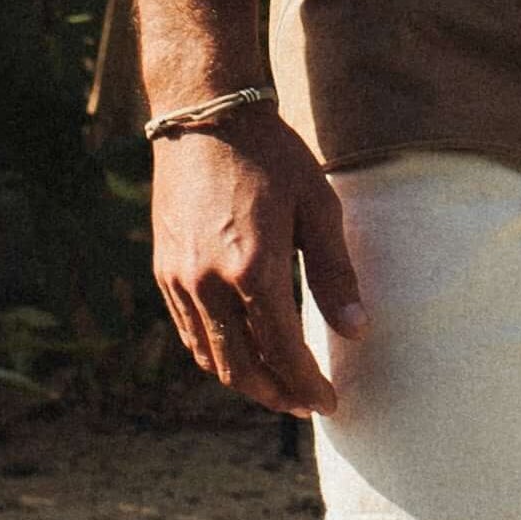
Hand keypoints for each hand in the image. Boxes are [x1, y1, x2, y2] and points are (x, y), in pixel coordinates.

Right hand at [150, 110, 361, 413]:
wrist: (205, 114)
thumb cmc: (272, 154)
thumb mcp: (318, 205)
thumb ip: (335, 273)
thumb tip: (356, 331)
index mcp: (253, 268)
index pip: (282, 352)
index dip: (307, 384)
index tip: (329, 402)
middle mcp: (209, 283)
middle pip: (242, 368)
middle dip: (276, 395)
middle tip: (304, 404)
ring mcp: (180, 280)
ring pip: (210, 357)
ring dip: (245, 382)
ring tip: (276, 387)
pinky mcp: (163, 270)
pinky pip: (190, 332)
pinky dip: (215, 355)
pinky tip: (239, 352)